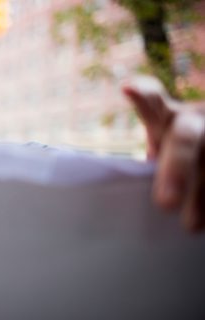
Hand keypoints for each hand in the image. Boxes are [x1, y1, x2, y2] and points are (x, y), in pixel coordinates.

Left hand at [122, 76, 204, 230]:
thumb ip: (151, 160)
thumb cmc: (175, 153)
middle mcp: (193, 123)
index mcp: (167, 118)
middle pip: (186, 139)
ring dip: (201, 196)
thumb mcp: (162, 147)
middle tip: (165, 204)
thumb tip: (133, 197)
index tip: (128, 89)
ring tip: (190, 225)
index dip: (143, 95)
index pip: (153, 103)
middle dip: (177, 170)